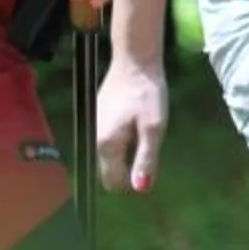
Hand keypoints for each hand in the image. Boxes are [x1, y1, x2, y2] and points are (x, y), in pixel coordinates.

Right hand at [96, 54, 167, 192]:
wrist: (135, 61)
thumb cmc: (147, 94)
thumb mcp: (154, 128)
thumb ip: (146, 159)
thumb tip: (141, 188)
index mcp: (107, 145)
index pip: (113, 181)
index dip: (132, 181)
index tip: (150, 168)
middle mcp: (94, 139)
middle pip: (109, 170)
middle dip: (128, 168)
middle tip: (149, 148)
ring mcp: (94, 126)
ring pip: (109, 155)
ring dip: (126, 153)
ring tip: (144, 134)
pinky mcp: (98, 116)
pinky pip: (108, 140)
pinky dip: (122, 140)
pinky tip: (136, 124)